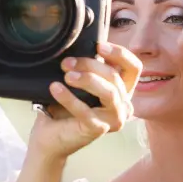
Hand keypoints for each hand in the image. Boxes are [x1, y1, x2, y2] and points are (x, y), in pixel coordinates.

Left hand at [29, 41, 140, 160]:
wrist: (48, 135)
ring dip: (87, 80)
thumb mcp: (80, 82)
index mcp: (122, 91)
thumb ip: (89, 68)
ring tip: (67, 75)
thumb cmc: (64, 106)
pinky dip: (69, 98)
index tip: (98, 46)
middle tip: (66, 63)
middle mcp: (123, 106)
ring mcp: (114, 120)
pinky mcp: (98, 130)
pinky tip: (55, 88)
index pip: (133, 68)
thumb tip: (84, 46)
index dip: (120, 54)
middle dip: (90, 65)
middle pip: (114, 77)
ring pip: (109, 93)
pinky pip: (86, 111)